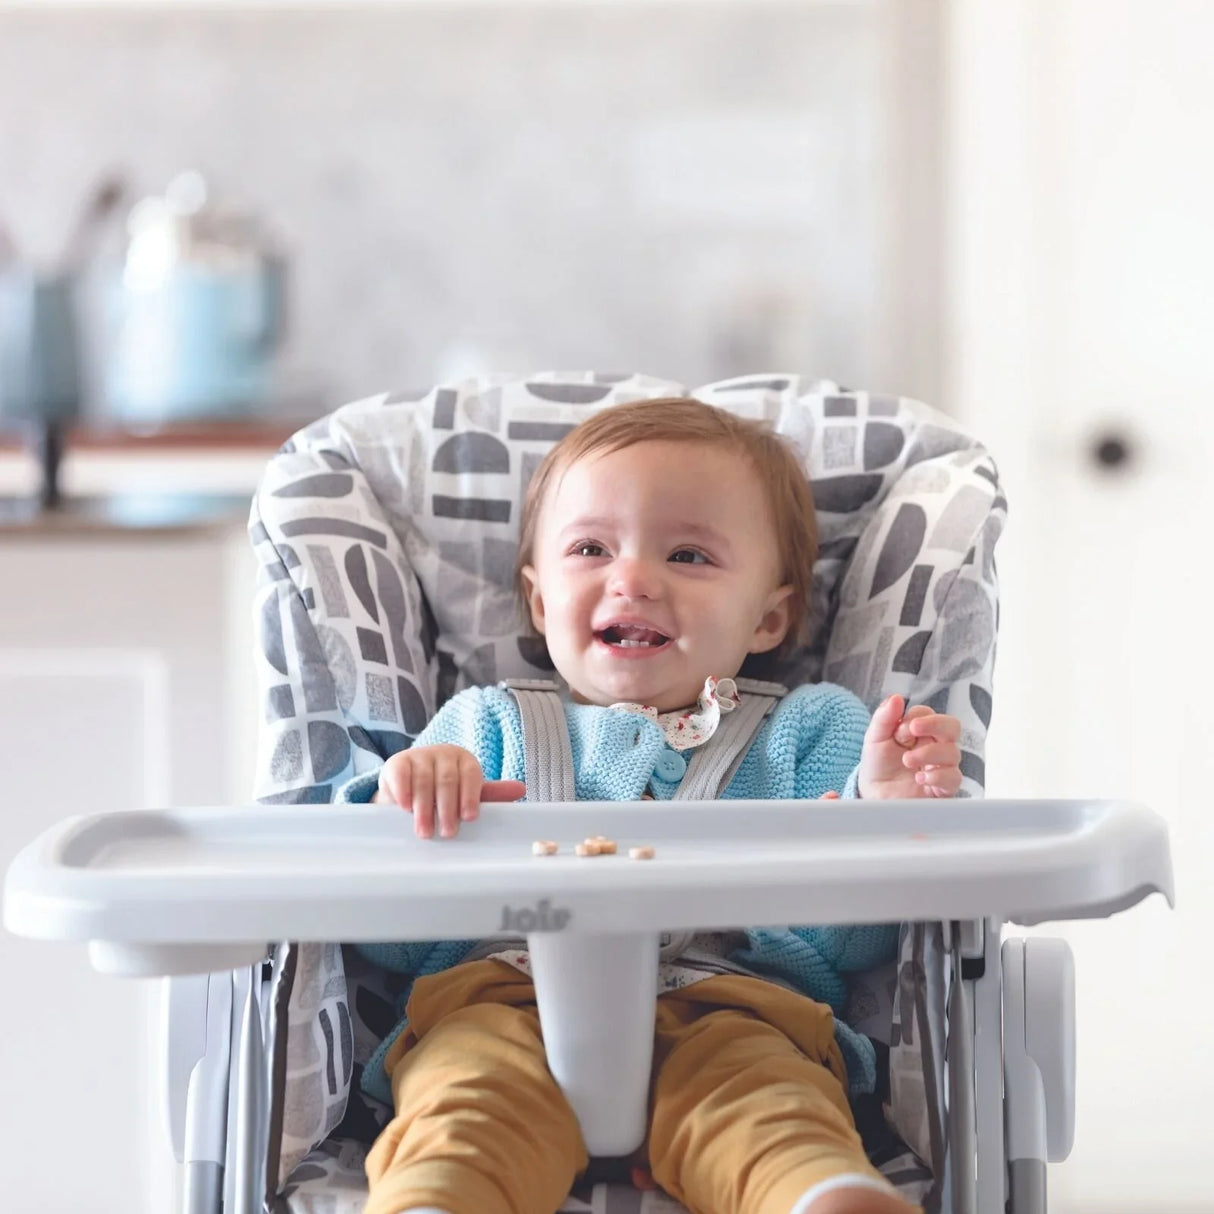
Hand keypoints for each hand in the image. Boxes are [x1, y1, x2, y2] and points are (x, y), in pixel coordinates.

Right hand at [373, 744, 525, 838]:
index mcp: (464, 760)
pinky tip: (405, 808)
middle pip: (447, 780)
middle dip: (447, 808)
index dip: (471, 796)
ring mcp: (419, 756)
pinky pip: (401, 775)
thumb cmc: (442, 792)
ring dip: (424, 808)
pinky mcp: (397, 762)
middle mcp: (443, 754)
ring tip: (425, 831)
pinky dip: (404, 792)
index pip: (471, 775)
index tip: (469, 818)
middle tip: (447, 832)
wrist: (407, 783)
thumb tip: (521, 789)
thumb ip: (490, 795)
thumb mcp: (465, 793)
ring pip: (424, 780)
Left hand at [858, 694, 961, 798]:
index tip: (897, 729)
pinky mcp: (943, 788)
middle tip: (913, 730)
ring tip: (907, 761)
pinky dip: (937, 775)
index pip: (928, 714)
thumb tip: (896, 697)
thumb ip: (884, 717)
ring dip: (928, 753)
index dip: (914, 717)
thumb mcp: (875, 738)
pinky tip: (920, 778)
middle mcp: (935, 746)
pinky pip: (953, 778)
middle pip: (952, 726)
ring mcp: (941, 766)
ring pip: (953, 752)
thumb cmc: (878, 764)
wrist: (874, 795)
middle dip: (934, 724)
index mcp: (920, 731)